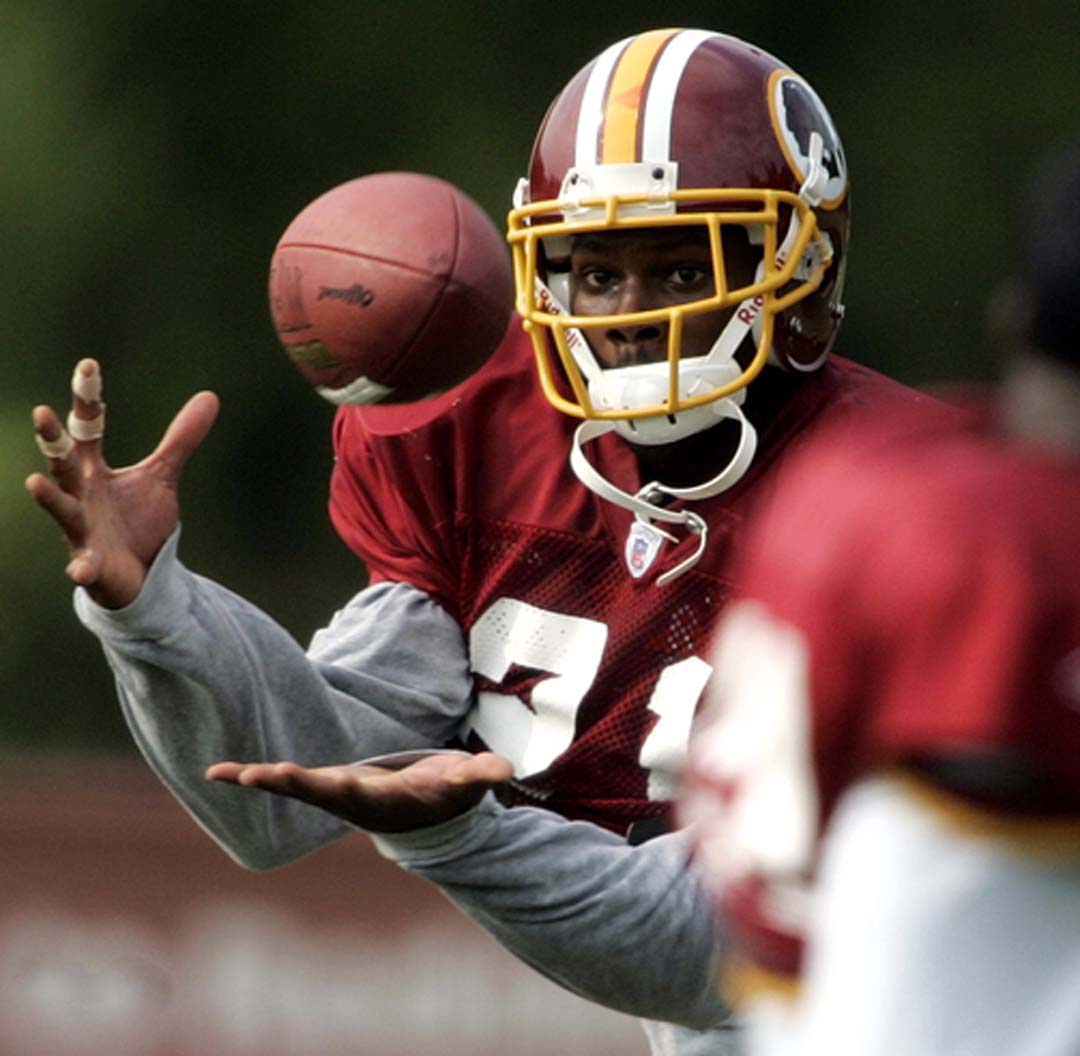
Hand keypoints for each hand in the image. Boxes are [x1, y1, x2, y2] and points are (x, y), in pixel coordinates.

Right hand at [25, 358, 218, 607]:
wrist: (139, 573)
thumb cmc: (139, 520)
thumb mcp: (161, 475)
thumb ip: (180, 439)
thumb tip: (210, 396)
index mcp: (94, 470)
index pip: (88, 428)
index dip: (87, 398)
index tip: (88, 364)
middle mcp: (81, 495)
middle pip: (64, 462)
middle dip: (53, 440)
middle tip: (41, 411)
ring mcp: (82, 530)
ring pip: (62, 510)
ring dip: (49, 497)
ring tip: (34, 481)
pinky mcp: (92, 565)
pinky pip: (84, 567)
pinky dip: (82, 567)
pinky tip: (80, 569)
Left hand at [206, 751, 513, 832]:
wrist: (416, 813)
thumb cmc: (441, 795)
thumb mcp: (463, 786)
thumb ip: (481, 776)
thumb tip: (505, 769)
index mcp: (384, 800)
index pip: (366, 793)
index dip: (352, 787)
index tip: (337, 781)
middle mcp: (351, 799)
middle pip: (321, 790)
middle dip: (295, 781)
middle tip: (267, 774)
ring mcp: (331, 792)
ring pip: (294, 785)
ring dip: (263, 779)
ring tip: (230, 774)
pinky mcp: (319, 783)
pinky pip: (279, 778)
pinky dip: (250, 776)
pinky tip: (214, 773)